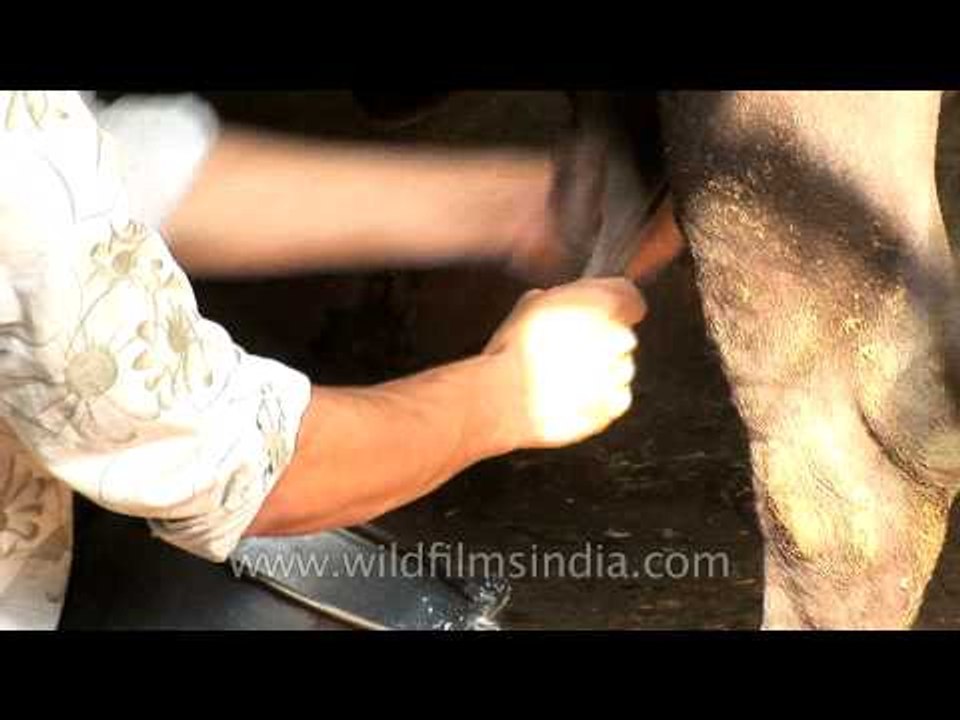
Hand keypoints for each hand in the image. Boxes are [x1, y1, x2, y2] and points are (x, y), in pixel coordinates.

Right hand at [484, 277, 646, 448]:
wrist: (508, 397)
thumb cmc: (515, 350)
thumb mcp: (528, 306)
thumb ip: (558, 301)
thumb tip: (555, 304)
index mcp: (602, 304)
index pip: (630, 298)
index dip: (613, 306)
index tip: (599, 313)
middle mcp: (618, 337)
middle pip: (623, 336)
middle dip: (604, 342)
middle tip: (570, 349)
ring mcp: (618, 374)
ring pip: (621, 368)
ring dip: (603, 371)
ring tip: (566, 377)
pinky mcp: (612, 406)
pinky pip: (616, 399)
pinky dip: (601, 399)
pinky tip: (572, 397)